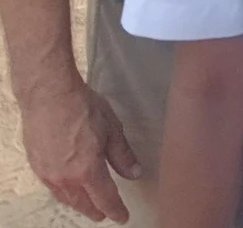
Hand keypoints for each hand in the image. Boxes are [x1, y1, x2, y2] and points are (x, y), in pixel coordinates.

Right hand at [21, 81, 136, 221]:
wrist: (49, 97)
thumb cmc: (84, 109)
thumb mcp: (112, 130)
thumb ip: (122, 155)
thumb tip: (135, 173)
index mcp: (88, 171)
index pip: (105, 199)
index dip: (115, 210)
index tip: (122, 218)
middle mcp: (66, 178)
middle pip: (83, 203)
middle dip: (96, 211)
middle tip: (105, 215)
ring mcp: (49, 174)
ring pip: (66, 198)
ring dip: (79, 204)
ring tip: (87, 206)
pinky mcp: (37, 166)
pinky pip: (53, 188)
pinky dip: (64, 194)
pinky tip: (67, 190)